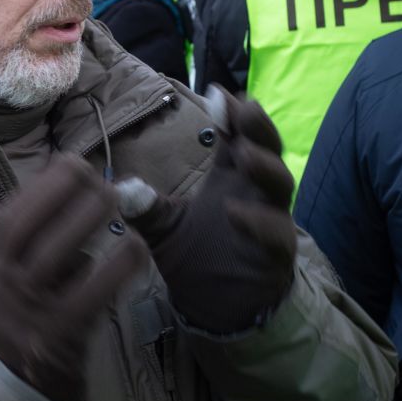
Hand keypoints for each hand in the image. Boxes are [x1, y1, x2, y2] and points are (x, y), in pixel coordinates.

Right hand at [0, 155, 145, 400]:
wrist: (23, 384)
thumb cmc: (26, 313)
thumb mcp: (11, 274)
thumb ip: (33, 235)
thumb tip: (72, 179)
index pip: (8, 217)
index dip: (41, 186)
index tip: (72, 161)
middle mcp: (3, 286)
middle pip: (26, 230)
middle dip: (62, 194)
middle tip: (99, 178)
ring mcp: (30, 312)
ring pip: (54, 257)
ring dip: (86, 220)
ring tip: (114, 199)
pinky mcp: (61, 336)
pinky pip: (91, 295)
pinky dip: (116, 267)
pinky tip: (136, 247)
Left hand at [119, 86, 295, 333]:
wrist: (213, 308)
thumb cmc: (193, 256)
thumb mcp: (161, 228)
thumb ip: (144, 207)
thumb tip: (120, 188)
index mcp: (228, 177)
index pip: (236, 136)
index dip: (231, 114)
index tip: (216, 92)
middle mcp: (253, 192)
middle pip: (267, 149)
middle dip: (259, 127)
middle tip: (245, 107)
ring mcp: (270, 220)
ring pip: (281, 185)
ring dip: (264, 166)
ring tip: (244, 153)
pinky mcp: (276, 255)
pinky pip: (276, 233)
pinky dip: (259, 221)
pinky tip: (235, 211)